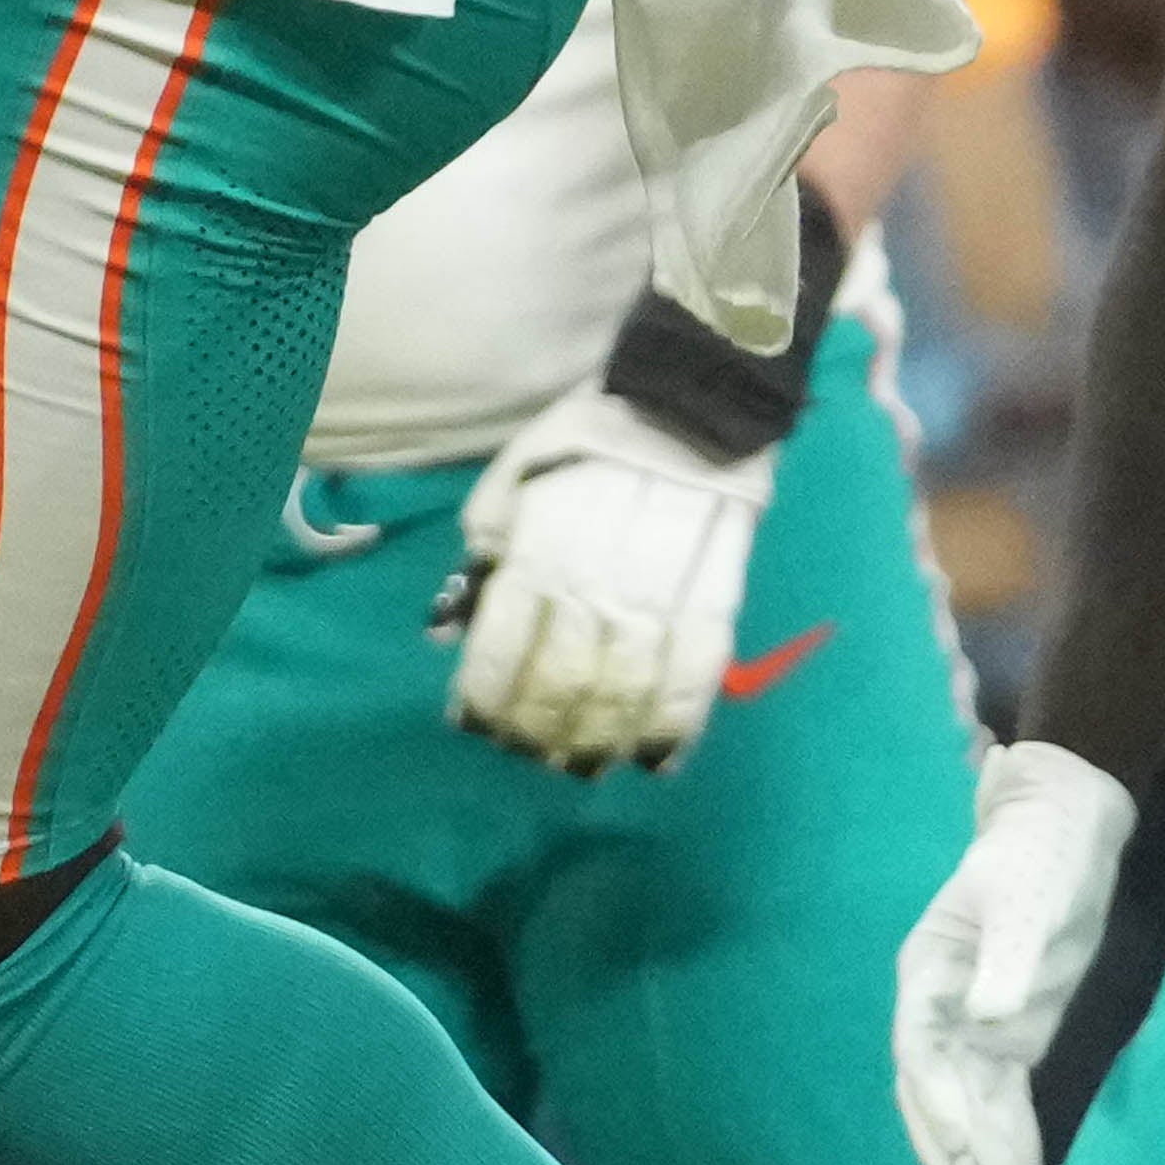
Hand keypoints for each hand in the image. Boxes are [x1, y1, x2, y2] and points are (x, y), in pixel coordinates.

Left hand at [436, 387, 775, 774]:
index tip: (477, 726)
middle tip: (534, 755)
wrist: (689, 399)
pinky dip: (677, 724)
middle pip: (563, 680)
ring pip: (625, 688)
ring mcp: (660, 592)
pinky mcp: (716, 595)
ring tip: (585, 766)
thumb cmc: (587, 440)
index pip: (501, 647)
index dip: (487, 697)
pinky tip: (659, 760)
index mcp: (539, 550)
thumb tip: (447, 631)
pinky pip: (697, 673)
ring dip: (601, 738)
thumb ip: (484, 552)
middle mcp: (594, 580)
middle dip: (542, 730)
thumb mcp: (513, 480)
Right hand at [890, 737, 1138, 1164]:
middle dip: (951, 1139)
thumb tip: (988, 1017)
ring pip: (967, 1096)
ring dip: (978, 1145)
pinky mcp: (1014, 1033)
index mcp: (930, 968)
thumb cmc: (1037, 856)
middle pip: (936, 1084)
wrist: (1068, 832)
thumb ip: (1008, 956)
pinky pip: (1001, 1091)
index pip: (922, 1045)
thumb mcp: (1025, 899)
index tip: (960, 1143)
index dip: (935, 1098)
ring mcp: (977, 1023)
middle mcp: (944, 1004)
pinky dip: (1007, 1129)